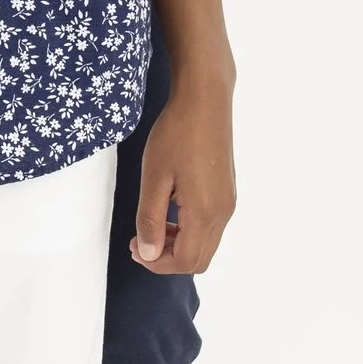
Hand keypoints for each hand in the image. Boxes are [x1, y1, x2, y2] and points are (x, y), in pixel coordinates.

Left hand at [130, 74, 236, 276]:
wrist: (205, 100)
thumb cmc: (177, 134)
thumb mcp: (154, 178)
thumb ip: (151, 219)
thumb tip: (149, 254)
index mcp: (205, 212)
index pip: (185, 261)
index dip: (157, 263)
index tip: (134, 247)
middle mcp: (223, 212)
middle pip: (198, 260)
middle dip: (168, 258)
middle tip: (140, 239)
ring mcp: (228, 202)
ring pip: (206, 244)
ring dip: (178, 243)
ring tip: (152, 225)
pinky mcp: (227, 191)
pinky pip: (210, 226)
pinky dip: (189, 229)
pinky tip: (170, 207)